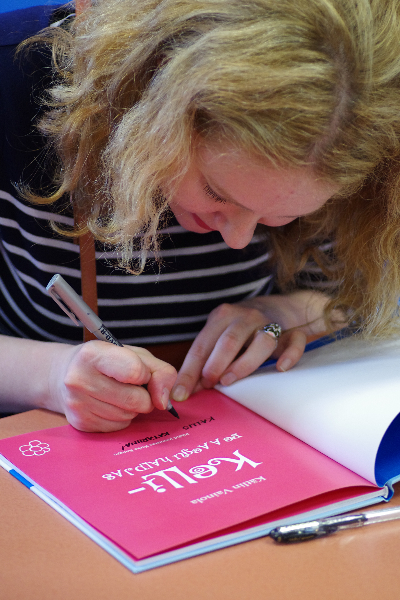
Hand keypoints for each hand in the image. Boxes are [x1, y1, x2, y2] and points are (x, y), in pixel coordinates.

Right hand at [50, 341, 176, 431]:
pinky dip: (122, 418)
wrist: (64, 374)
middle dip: (144, 396)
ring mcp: (77, 403)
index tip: (140, 372)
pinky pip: (118, 427)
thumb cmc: (108, 362)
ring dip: (133, 408)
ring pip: (128, 416)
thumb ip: (160, 372)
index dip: (145, 375)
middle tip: (133, 387)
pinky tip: (109, 405)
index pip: (135, 371)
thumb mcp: (136, 355)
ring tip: (119, 394)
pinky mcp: (79, 423)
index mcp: (93, 353)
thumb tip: (163, 402)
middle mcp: (79, 378)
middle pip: (135, 399)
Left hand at [171, 291, 342, 401]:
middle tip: (207, 384)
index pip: (201, 345)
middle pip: (229, 341)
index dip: (189, 371)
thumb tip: (185, 390)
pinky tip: (280, 368)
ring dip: (244, 363)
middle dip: (215, 364)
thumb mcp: (219, 335)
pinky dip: (290, 355)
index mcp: (222, 316)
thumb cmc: (240, 328)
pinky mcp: (292, 332)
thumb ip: (204, 360)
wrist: (279, 306)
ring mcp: (270, 323)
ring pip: (262, 341)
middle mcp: (245, 317)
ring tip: (229, 380)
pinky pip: (294, 341)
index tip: (180, 394)